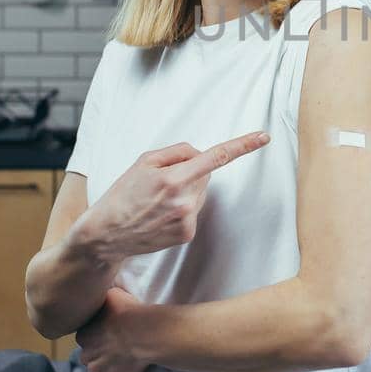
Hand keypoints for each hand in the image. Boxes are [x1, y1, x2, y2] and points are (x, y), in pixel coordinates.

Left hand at [77, 286, 152, 371]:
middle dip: (100, 355)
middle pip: (90, 357)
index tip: (111, 335)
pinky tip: (129, 370)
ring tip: (125, 360)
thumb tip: (98, 293)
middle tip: (118, 348)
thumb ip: (101, 300)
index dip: (98, 337)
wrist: (147, 333)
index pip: (86, 339)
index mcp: (83, 335)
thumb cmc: (131, 312)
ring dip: (108, 368)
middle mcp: (85, 355)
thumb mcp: (112, 295)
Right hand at [78, 132, 269, 261]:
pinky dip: (182, 208)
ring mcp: (188, 219)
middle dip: (190, 172)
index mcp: (173, 178)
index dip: (243, 146)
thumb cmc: (123, 194)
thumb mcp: (143, 161)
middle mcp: (185, 200)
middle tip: (160, 183)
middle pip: (205, 174)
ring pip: (200, 193)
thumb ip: (176, 152)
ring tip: (157, 201)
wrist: (107, 234)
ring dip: (186, 191)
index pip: (216, 157)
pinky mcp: (187, 234)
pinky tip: (161, 215)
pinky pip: (194, 211)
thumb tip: (200, 154)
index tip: (264, 137)